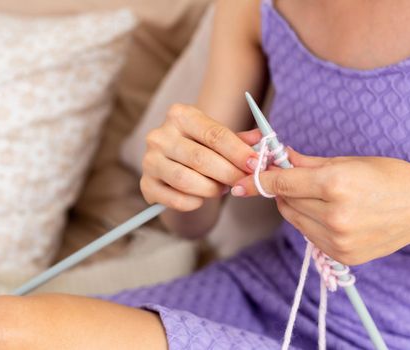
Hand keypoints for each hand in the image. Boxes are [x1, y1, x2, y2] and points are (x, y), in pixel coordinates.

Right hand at [140, 104, 257, 211]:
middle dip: (229, 173)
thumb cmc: (200, 146)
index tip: (257, 164)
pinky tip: (202, 198)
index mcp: (180, 115)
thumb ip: (240, 139)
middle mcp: (160, 135)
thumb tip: (264, 140)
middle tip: (245, 181)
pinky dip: (194, 202)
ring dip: (212, 189)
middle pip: (201, 158)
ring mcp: (149, 160)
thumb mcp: (219, 137)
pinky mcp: (145, 185)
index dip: (238, 151)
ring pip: (186, 180)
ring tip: (223, 189)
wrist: (172, 164)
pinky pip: (175, 199)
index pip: (214, 134)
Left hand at [232, 148, 409, 264]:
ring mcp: (339, 239)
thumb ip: (308, 163)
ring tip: (319, 196)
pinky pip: (311, 236)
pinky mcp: (343, 255)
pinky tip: (332, 213)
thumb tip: (279, 157)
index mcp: (336, 184)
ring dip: (296, 207)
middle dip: (283, 190)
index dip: (258, 181)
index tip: (239, 183)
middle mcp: (335, 215)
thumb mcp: (349, 161)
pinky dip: (311, 223)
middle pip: (285, 203)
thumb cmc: (390, 177)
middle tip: (292, 179)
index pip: (282, 184)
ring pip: (295, 221)